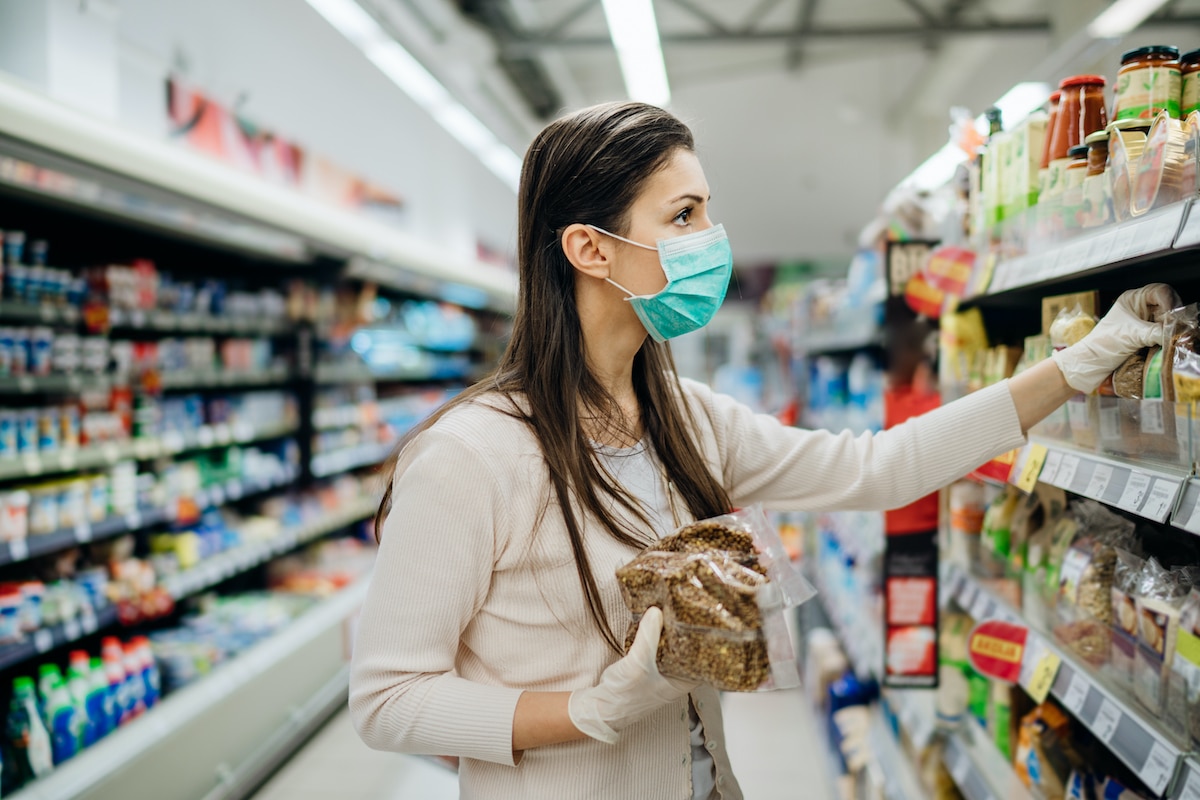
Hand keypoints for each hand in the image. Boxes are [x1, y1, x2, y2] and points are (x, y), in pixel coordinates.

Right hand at [567, 607, 697, 743]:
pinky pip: (659, 649)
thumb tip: (656, 611)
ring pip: (673, 649)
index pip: (705, 659)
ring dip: (672, 633)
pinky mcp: (649, 668)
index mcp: (683, 682)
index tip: (706, 620)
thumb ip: (648, 637)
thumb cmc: (625, 695)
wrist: (602, 708)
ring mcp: (663, 673)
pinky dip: (658, 637)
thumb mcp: (638, 663)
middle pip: (689, 650)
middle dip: (688, 632)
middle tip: (689, 609)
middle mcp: (677, 677)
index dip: (707, 640)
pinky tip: (656, 624)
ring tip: (674, 611)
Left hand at [1051, 285, 1175, 392]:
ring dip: (1173, 329)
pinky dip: (1169, 338)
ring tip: (1171, 339)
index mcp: (1133, 299)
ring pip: (1169, 320)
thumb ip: (1157, 332)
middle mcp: (1140, 308)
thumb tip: (1178, 333)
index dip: (1170, 302)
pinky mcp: (1147, 336)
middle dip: (1173, 317)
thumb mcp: (1132, 335)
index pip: (1161, 291)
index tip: (1171, 318)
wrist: (1090, 365)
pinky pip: (1165, 333)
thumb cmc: (1103, 345)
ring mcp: (1144, 322)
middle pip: (1168, 305)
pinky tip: (1168, 344)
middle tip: (1173, 331)